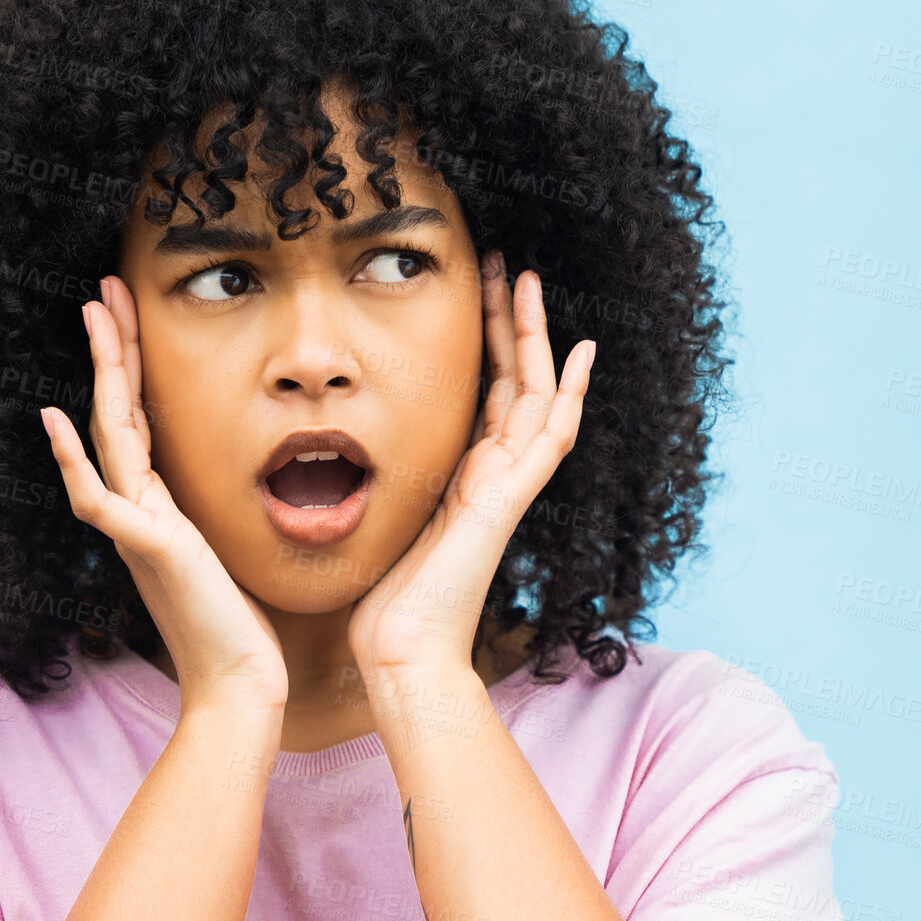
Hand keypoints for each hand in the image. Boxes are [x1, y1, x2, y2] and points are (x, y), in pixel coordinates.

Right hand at [41, 275, 289, 721]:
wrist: (240, 683)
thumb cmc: (240, 626)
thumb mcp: (230, 548)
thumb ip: (211, 514)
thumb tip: (231, 480)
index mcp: (159, 505)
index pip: (140, 420)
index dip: (133, 365)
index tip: (130, 315)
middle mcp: (140, 510)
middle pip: (117, 413)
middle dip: (113, 348)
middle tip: (104, 289)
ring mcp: (137, 529)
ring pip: (108, 437)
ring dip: (101, 375)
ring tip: (94, 316)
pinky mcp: (148, 551)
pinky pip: (99, 500)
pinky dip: (72, 462)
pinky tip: (53, 420)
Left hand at [346, 251, 594, 684]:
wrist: (400, 652)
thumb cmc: (382, 603)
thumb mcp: (377, 524)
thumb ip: (380, 488)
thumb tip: (341, 464)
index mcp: (462, 480)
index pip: (486, 398)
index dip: (489, 346)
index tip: (480, 297)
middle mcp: (491, 478)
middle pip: (514, 384)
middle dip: (511, 325)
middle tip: (509, 268)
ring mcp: (506, 489)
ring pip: (535, 396)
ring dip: (534, 338)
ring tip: (530, 281)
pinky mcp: (507, 502)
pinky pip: (549, 437)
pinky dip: (569, 394)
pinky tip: (580, 351)